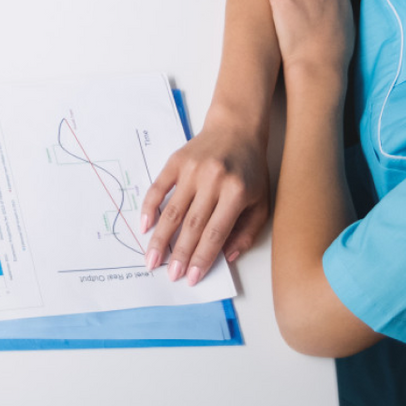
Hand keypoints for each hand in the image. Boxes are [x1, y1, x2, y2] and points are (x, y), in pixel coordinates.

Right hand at [140, 118, 270, 284]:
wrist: (236, 128)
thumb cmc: (251, 170)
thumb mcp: (261, 202)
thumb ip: (247, 232)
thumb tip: (227, 257)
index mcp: (237, 193)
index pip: (216, 233)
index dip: (202, 257)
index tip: (191, 277)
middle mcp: (213, 181)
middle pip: (193, 225)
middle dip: (179, 254)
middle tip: (169, 275)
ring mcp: (192, 170)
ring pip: (173, 210)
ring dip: (161, 238)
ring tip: (152, 259)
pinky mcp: (176, 161)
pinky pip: (159, 187)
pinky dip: (150, 207)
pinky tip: (145, 226)